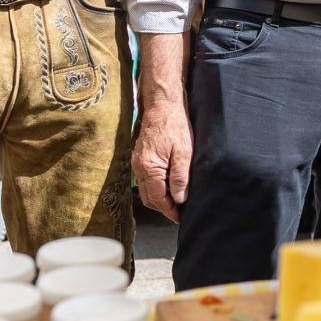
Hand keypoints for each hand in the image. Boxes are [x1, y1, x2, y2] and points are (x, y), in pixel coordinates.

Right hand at [132, 101, 192, 221]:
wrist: (162, 104)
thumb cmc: (174, 124)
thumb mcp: (184, 152)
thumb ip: (180, 177)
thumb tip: (179, 198)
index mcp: (149, 168)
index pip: (157, 199)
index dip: (169, 210)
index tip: (180, 216)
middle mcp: (139, 167)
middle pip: (148, 198)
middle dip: (163, 207)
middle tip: (179, 211)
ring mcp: (137, 161)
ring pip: (146, 189)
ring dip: (159, 197)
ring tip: (175, 199)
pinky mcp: (140, 156)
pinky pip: (145, 179)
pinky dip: (155, 186)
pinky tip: (168, 184)